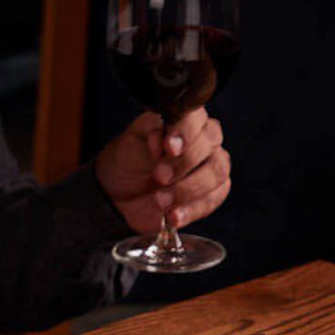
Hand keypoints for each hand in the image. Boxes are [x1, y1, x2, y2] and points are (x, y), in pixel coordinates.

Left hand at [94, 109, 230, 232]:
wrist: (118, 193)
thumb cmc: (129, 160)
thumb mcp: (131, 139)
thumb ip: (149, 129)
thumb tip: (162, 135)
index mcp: (186, 121)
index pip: (196, 118)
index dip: (185, 132)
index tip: (168, 147)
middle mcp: (204, 141)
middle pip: (210, 146)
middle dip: (184, 164)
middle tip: (159, 177)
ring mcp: (211, 167)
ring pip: (216, 173)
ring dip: (187, 190)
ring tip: (161, 200)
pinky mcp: (211, 195)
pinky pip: (211, 201)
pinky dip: (191, 210)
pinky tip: (173, 216)